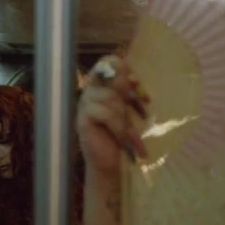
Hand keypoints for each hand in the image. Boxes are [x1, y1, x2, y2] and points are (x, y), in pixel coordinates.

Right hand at [75, 55, 148, 176]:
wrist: (107, 162)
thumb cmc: (118, 135)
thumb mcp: (127, 109)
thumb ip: (128, 92)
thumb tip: (133, 78)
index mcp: (99, 86)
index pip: (107, 61)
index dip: (123, 69)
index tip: (136, 83)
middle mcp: (89, 91)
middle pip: (110, 78)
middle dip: (129, 93)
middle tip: (141, 108)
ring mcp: (84, 105)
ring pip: (110, 97)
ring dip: (125, 117)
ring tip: (130, 134)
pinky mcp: (83, 120)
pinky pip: (105, 114)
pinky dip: (118, 127)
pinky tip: (122, 138)